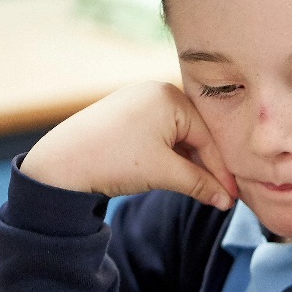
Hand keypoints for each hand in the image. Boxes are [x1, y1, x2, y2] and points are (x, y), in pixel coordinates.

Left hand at [21, 81, 235, 206]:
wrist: (60, 164)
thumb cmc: (114, 161)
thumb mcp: (165, 173)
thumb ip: (200, 184)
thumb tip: (225, 200)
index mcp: (170, 96)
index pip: (207, 137)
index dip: (221, 170)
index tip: (231, 196)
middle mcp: (156, 91)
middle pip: (195, 133)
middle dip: (206, 165)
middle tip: (219, 195)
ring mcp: (140, 100)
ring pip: (178, 135)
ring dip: (189, 162)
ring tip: (198, 188)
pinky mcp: (127, 113)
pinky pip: (161, 133)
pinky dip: (170, 154)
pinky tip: (176, 174)